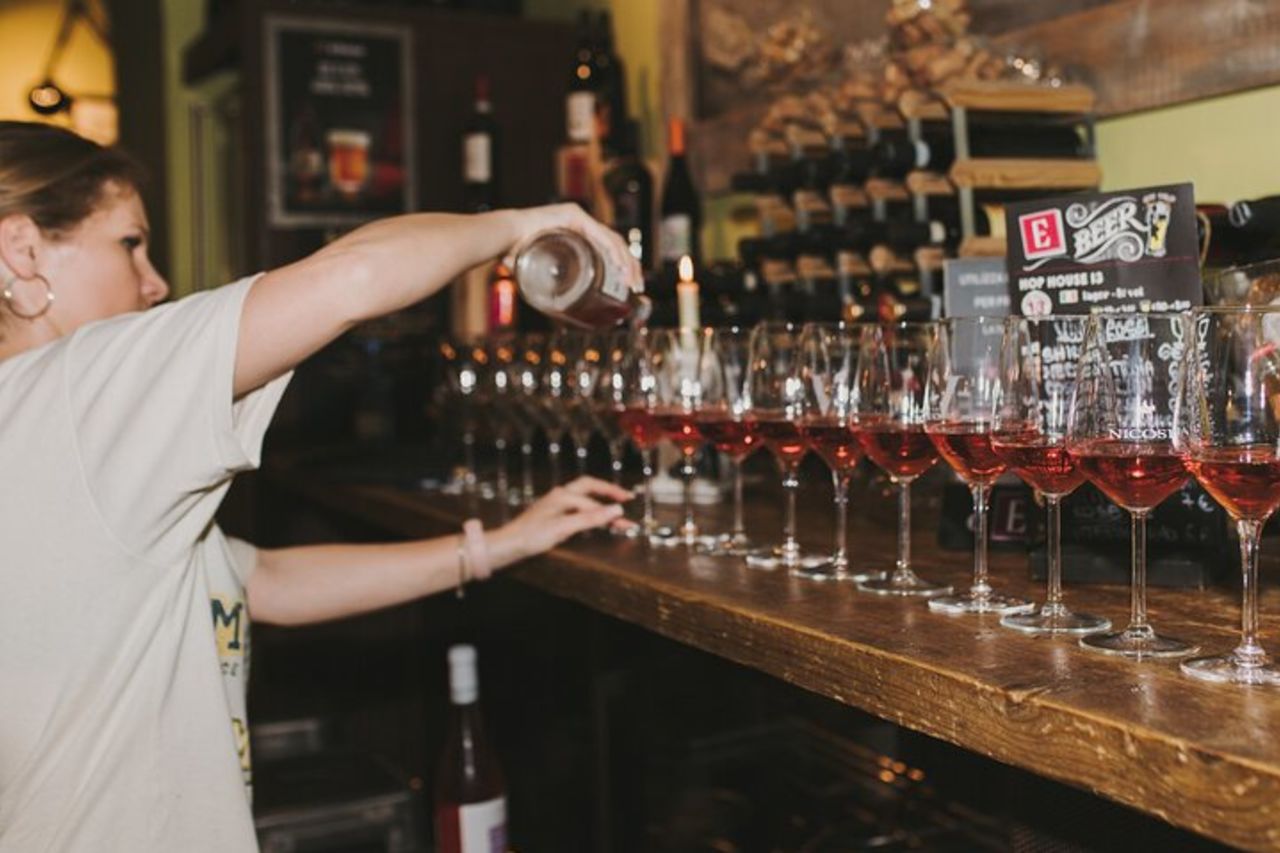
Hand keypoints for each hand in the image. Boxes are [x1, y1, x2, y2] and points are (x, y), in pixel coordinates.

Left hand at [488, 476, 633, 566]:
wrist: (509, 545)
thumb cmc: (532, 536)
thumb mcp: (565, 528)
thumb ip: (591, 518)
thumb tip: (617, 510)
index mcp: (563, 495)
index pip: (594, 501)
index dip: (611, 510)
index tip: (628, 518)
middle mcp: (560, 495)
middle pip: (589, 487)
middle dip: (608, 491)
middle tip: (626, 497)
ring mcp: (555, 503)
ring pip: (583, 497)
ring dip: (600, 501)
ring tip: (615, 510)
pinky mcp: (552, 514)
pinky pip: (577, 507)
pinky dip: (590, 510)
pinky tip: (594, 519)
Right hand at [504, 203, 643, 293]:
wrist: (501, 240)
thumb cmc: (517, 257)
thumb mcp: (542, 272)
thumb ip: (552, 283)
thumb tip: (557, 308)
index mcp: (580, 236)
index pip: (610, 250)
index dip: (624, 267)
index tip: (631, 286)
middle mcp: (583, 225)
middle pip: (615, 246)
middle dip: (631, 267)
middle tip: (637, 288)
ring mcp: (579, 218)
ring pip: (612, 240)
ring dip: (626, 262)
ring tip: (632, 281)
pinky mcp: (573, 215)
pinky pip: (599, 235)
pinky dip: (612, 251)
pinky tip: (620, 266)